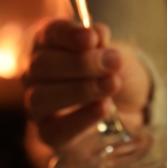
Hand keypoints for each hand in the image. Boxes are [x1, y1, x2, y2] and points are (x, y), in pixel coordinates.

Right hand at [22, 19, 150, 149]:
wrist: (131, 107)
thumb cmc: (115, 72)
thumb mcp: (115, 53)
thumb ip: (104, 45)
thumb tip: (96, 35)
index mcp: (49, 43)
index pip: (51, 34)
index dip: (69, 35)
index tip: (92, 38)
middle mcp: (35, 72)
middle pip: (42, 66)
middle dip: (80, 64)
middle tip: (113, 63)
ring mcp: (37, 104)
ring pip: (42, 97)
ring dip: (79, 90)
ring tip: (111, 85)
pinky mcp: (48, 133)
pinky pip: (55, 130)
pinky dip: (80, 119)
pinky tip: (103, 108)